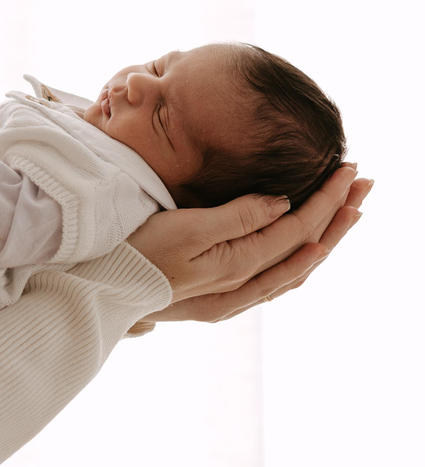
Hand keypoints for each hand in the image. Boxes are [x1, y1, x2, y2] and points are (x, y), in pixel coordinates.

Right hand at [126, 164, 368, 330]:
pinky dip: (300, 260)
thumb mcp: (184, 229)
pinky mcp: (219, 297)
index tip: (349, 168)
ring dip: (325, 236)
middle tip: (365, 183)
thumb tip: (283, 203)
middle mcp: (243, 286)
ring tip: (348, 212)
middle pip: (306, 248)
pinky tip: (306, 251)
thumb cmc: (136, 253)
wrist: (102, 292)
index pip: (298, 227)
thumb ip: (237, 217)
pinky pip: (276, 279)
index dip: (327, 198)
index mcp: (238, 266)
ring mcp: (232, 296)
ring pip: (295, 267)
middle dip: (339, 214)